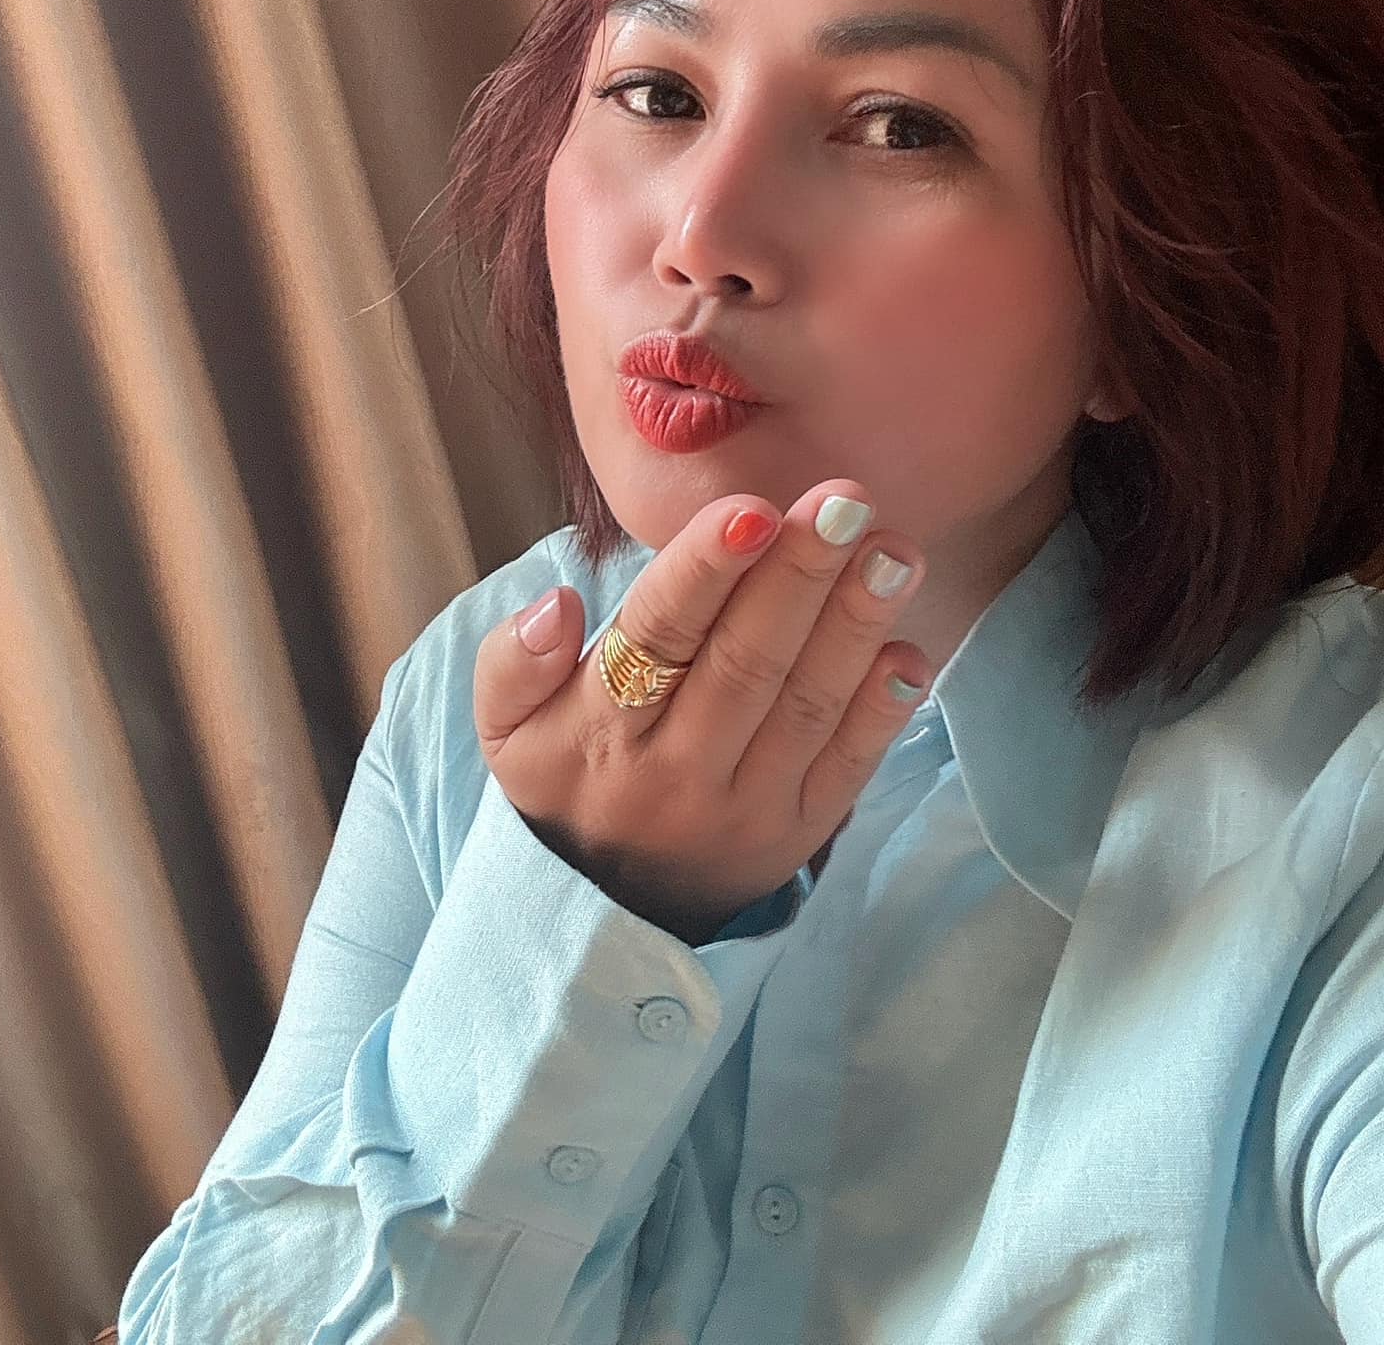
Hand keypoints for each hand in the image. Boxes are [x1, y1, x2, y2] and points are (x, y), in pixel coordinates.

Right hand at [473, 481, 933, 943]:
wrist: (606, 912)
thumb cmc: (566, 777)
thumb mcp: (506, 727)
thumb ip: (512, 660)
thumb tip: (557, 601)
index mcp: (602, 730)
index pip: (657, 637)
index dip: (706, 571)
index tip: (752, 509)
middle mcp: (677, 770)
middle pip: (745, 662)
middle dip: (799, 574)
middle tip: (844, 501)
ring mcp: (747, 805)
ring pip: (806, 706)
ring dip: (856, 623)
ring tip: (894, 549)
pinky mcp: (801, 831)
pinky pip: (849, 769)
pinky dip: (883, 710)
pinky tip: (908, 648)